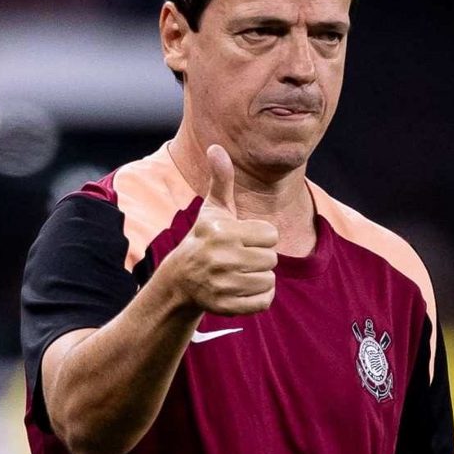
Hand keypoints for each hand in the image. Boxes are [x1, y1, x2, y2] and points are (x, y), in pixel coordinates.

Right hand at [165, 144, 277, 315]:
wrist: (181, 279)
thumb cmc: (204, 239)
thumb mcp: (213, 210)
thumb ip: (221, 180)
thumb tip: (216, 147)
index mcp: (222, 233)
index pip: (271, 235)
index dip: (260, 237)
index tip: (242, 240)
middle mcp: (220, 258)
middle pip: (272, 259)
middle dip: (260, 259)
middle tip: (239, 259)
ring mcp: (221, 284)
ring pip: (269, 281)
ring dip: (260, 278)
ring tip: (239, 274)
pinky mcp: (224, 306)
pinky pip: (263, 302)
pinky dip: (259, 299)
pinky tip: (242, 290)